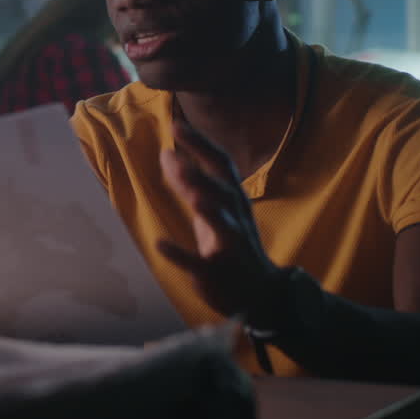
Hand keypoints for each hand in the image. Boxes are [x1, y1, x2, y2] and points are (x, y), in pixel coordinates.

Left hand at [155, 119, 285, 324]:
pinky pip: (199, 263)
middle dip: (200, 174)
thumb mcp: (210, 210)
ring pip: (222, 224)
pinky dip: (180, 254)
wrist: (260, 294)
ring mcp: (230, 246)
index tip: (176, 124)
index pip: (221, 165)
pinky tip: (160, 245)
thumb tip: (167, 153)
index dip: (200, 144)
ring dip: (208, 209)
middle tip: (174, 156)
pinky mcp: (217, 273)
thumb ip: (188, 183)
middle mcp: (236, 218)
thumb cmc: (230, 244)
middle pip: (222, 191)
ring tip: (192, 197)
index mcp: (234, 200)